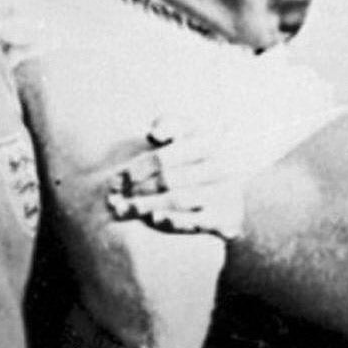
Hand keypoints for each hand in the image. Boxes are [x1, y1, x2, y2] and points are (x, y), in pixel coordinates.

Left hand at [106, 114, 247, 239]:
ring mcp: (225, 192)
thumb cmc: (199, 154)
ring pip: (179, 200)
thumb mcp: (188, 132)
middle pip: (169, 180)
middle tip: (115, 200)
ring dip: (148, 206)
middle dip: (138, 190)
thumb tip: (153, 134)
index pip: (165, 157)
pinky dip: (175, 221)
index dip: (138, 168)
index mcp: (210, 141)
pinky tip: (154, 220)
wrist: (232, 188)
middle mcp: (222, 164)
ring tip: (126, 210)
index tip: (119, 179)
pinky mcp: (228, 217)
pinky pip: (197, 221)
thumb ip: (170, 125)